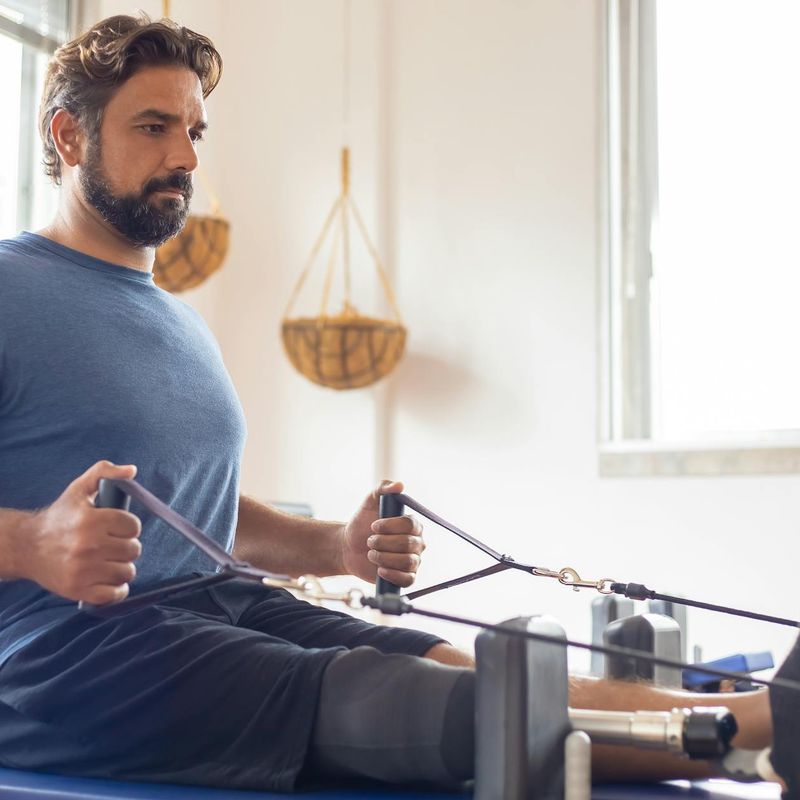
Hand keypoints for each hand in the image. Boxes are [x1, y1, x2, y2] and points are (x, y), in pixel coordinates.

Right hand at [22, 460, 141, 603]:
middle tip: (114, 545)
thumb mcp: (79, 489)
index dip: (129, 527)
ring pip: (127, 572)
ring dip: (123, 567)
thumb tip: (132, 470)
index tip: (119, 528)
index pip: (133, 526)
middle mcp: (87, 545)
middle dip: (127, 546)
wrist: (26, 546)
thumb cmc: (59, 517)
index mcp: (91, 520)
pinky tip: (109, 580)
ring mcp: (82, 570)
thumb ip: (105, 473)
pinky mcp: (76, 590)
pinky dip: (117, 590)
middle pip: (133, 550)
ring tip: (111, 561)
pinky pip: (113, 595)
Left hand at [339, 480, 424, 586]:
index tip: (373, 526)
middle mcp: (417, 543)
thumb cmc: (362, 523)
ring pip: (407, 562)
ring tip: (371, 554)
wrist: (348, 547)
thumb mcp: (369, 501)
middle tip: (369, 541)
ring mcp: (413, 561)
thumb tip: (400, 485)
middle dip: (383, 543)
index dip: (390, 527)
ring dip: (384, 558)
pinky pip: (408, 580)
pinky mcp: (405, 577)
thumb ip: (383, 488)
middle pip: (408, 544)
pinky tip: (379, 569)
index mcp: (412, 524)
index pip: (411, 525)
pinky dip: (392, 575)